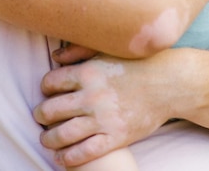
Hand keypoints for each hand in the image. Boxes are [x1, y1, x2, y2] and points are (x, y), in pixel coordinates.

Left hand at [33, 51, 178, 166]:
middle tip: (40, 116)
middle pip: (51, 110)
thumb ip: (79, 50)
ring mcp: (103, 118)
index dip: (45, 88)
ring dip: (48, 138)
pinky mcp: (115, 137)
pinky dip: (68, 158)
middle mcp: (91, 96)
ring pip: (63, 134)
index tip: (47, 92)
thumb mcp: (107, 50)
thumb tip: (54, 56)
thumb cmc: (136, 63)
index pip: (50, 83)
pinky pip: (84, 153)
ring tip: (46, 139)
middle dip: (41, 115)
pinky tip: (62, 157)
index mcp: (88, 72)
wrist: (168, 83)